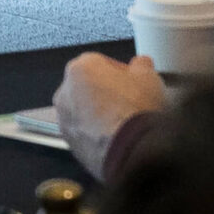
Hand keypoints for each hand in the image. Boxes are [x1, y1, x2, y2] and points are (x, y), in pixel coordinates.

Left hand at [53, 51, 167, 183]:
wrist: (131, 151)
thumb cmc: (136, 110)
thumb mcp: (149, 78)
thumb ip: (142, 66)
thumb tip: (141, 64)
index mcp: (81, 68)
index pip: (100, 62)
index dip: (121, 73)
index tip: (134, 81)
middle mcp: (65, 92)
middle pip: (88, 87)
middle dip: (106, 93)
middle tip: (129, 102)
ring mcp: (65, 120)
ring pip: (84, 111)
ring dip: (99, 115)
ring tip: (124, 123)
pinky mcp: (69, 144)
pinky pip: (84, 133)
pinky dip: (96, 135)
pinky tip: (116, 139)